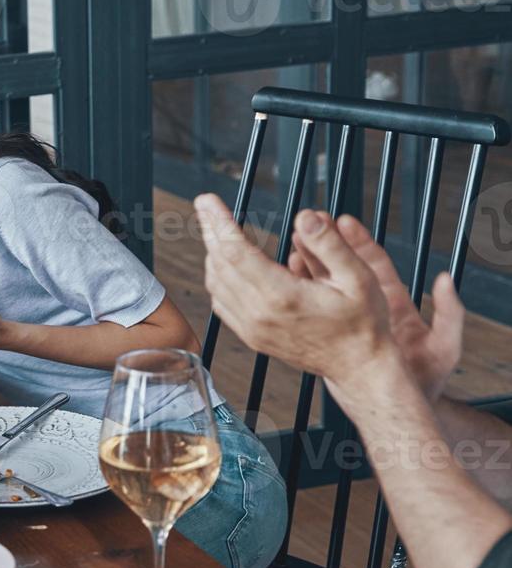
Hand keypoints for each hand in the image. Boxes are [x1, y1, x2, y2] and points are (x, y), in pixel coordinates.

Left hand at [196, 194, 394, 384]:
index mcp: (281, 296)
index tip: (208, 201)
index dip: (219, 222)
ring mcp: (252, 328)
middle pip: (219, 263)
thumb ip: (329, 244)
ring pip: (215, 284)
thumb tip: (305, 217)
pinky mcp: (251, 337)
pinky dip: (217, 278)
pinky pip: (222, 303)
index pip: (236, 250)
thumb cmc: (362, 324)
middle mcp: (259, 313)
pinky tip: (225, 263)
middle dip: (211, 230)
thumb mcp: (359, 277)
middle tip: (205, 206)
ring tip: (215, 229)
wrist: (359, 367)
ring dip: (212, 253)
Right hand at [288, 210, 463, 399]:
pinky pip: (312, 307)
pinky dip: (299, 291)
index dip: (359, 241)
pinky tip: (285, 280)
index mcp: (397, 303)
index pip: (375, 263)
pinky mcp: (333, 333)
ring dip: (308, 263)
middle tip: (308, 224)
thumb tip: (446, 280)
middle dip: (326, 243)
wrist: (402, 403)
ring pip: (325, 284)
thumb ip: (449, 313)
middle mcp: (371, 307)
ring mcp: (349, 319)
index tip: (343, 220)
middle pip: (344, 267)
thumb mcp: (444, 346)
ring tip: (293, 245)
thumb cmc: (427, 378)